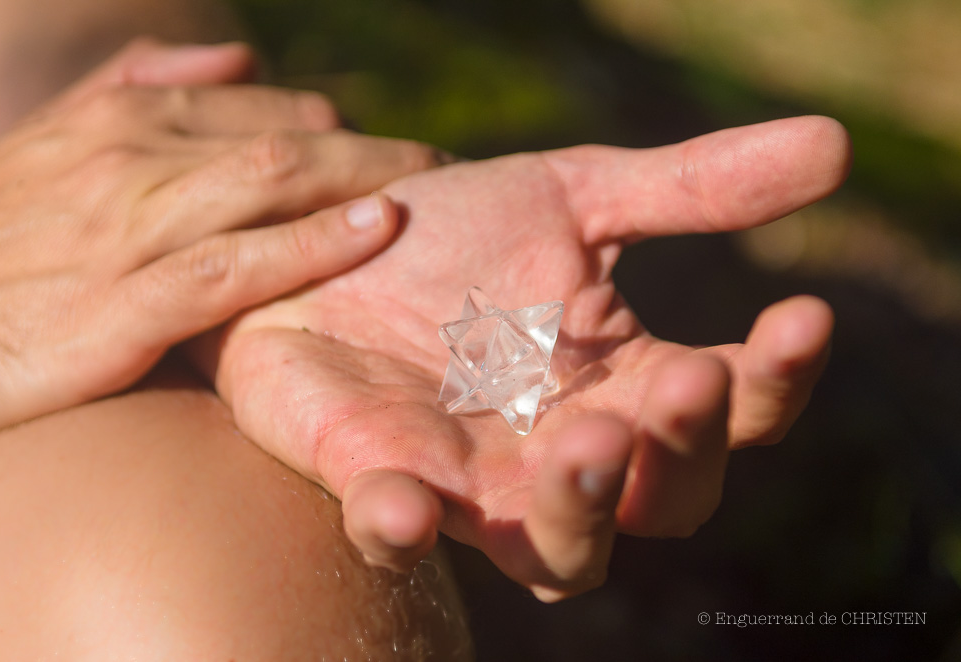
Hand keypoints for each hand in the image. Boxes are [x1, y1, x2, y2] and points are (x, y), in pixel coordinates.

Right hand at [0, 41, 446, 436]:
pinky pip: (238, 263)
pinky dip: (314, 241)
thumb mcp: (46, 145)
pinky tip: (377, 230)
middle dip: (373, 152)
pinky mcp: (126, 301)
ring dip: (365, 182)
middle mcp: (129, 157)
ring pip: (272, 183)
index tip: (389, 154)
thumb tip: (236, 57)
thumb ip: (137, 88)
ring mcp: (129, 226)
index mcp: (117, 119)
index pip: (259, 107)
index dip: (337, 131)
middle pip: (284, 139)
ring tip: (432, 189)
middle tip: (439, 168)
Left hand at [211, 116, 849, 599]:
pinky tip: (407, 503)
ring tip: (589, 438)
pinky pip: (395, 534)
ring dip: (581, 507)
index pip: (731, 411)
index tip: (803, 315)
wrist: (326, 245)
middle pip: (662, 499)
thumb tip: (836, 144)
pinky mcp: (379, 480)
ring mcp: (474, 482)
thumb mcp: (574, 194)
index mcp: (625, 384)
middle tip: (685, 376)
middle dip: (684, 449)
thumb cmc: (452, 236)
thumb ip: (688, 187)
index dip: (774, 378)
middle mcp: (565, 452)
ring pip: (557, 551)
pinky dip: (400, 529)